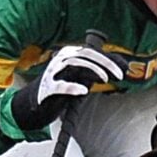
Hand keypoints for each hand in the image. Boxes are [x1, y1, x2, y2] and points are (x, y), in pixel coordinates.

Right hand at [6, 40, 124, 137]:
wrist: (33, 105)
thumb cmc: (58, 89)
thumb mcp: (79, 77)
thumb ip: (95, 71)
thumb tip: (119, 67)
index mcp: (69, 54)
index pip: (92, 51)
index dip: (109, 59)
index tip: (123, 69)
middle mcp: (60, 59)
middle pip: (86, 54)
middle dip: (105, 63)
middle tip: (118, 75)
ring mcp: (52, 73)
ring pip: (75, 63)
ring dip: (93, 70)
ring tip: (104, 79)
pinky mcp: (46, 88)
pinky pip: (60, 85)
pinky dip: (72, 87)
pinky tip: (83, 91)